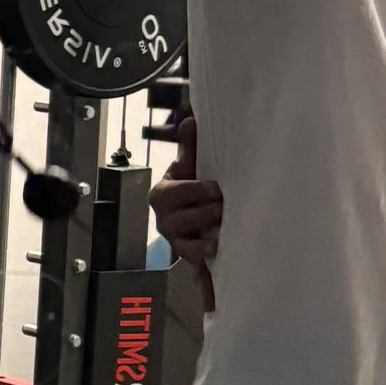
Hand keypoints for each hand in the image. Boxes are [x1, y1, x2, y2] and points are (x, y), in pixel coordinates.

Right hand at [152, 112, 219, 312]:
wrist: (193, 216)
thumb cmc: (191, 187)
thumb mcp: (189, 168)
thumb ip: (189, 147)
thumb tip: (191, 121)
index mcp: (162, 194)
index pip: (173, 193)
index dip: (194, 191)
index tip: (216, 189)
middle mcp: (164, 220)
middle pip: (177, 220)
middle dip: (202, 213)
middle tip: (222, 207)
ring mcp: (175, 241)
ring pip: (185, 244)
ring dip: (204, 239)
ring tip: (223, 232)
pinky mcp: (189, 257)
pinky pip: (193, 263)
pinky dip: (205, 260)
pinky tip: (219, 253)